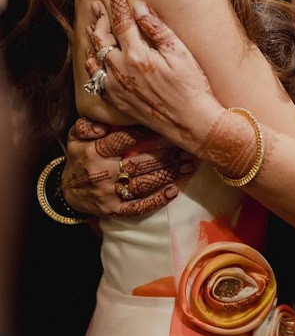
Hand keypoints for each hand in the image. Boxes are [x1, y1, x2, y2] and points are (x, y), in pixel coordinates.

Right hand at [62, 116, 193, 217]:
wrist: (66, 193)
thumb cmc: (79, 159)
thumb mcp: (75, 138)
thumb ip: (86, 126)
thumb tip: (102, 125)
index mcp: (93, 152)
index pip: (122, 140)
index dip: (145, 133)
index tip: (165, 128)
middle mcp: (102, 173)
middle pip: (138, 163)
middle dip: (165, 155)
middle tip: (185, 148)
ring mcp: (109, 194)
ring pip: (143, 184)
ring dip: (168, 175)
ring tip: (188, 165)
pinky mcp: (115, 210)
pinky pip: (138, 207)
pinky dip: (157, 200)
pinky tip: (174, 191)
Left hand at [84, 0, 227, 156]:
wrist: (190, 122)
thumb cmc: (191, 86)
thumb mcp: (180, 53)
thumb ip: (157, 29)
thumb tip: (140, 9)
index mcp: (136, 55)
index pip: (121, 20)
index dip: (117, 0)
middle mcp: (120, 70)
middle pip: (102, 37)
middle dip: (100, 18)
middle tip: (98, 5)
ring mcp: (115, 87)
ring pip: (94, 58)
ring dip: (93, 40)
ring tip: (92, 27)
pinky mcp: (116, 101)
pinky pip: (95, 80)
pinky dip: (92, 65)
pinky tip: (93, 59)